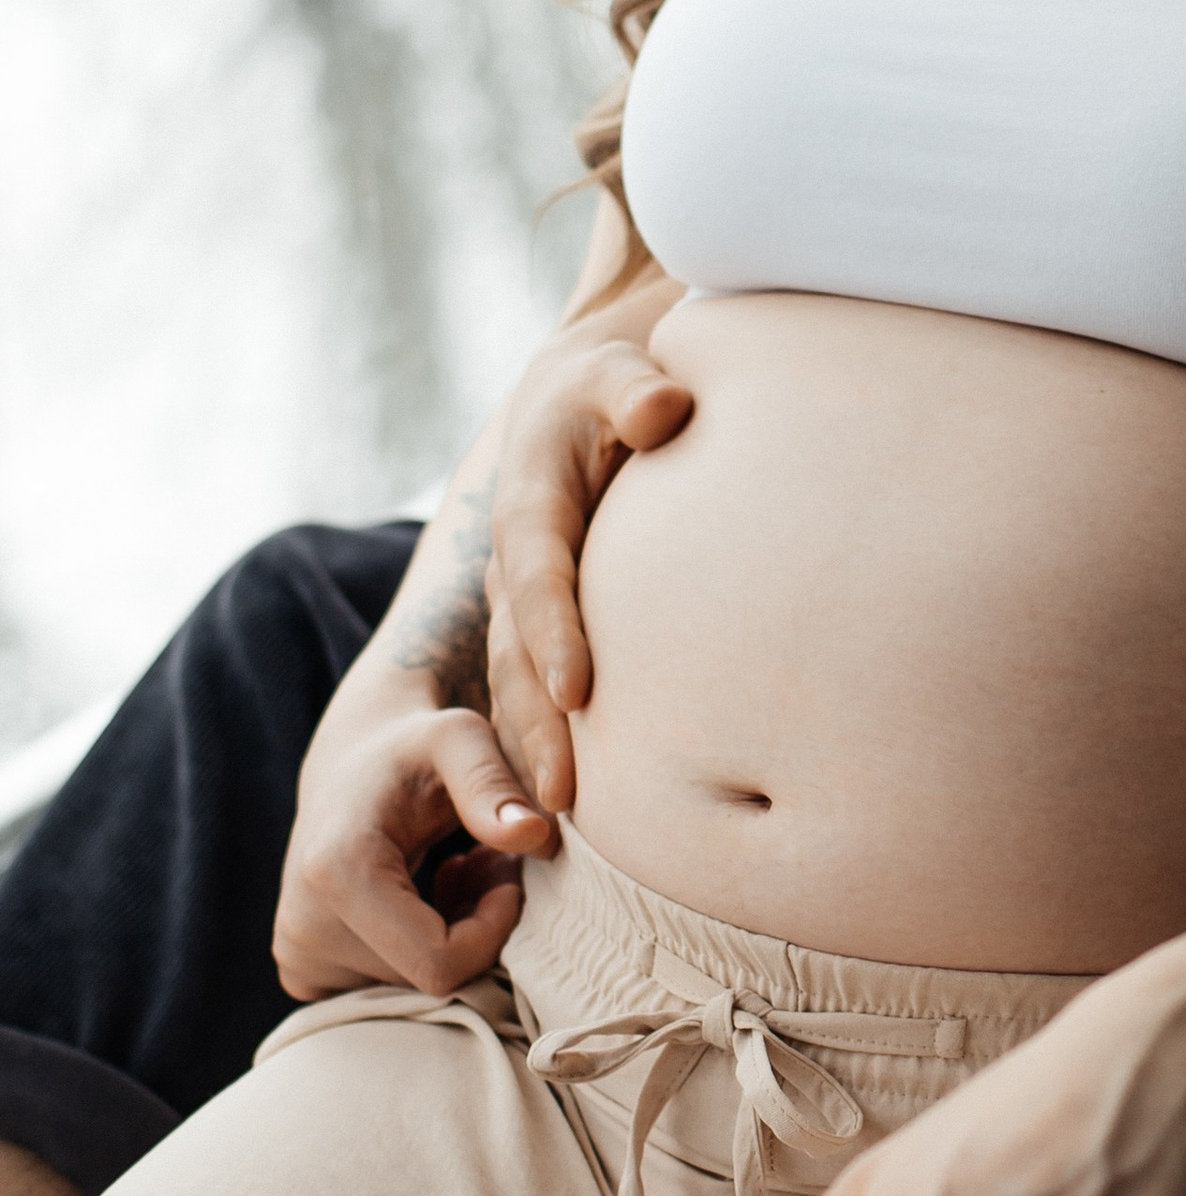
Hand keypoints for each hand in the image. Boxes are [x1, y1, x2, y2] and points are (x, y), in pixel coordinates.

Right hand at [273, 678, 553, 999]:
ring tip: (460, 869)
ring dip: (457, 935)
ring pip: (415, 985)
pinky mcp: (304, 972)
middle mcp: (302, 928)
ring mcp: (298, 957)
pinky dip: (425, 949)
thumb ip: (493, 783)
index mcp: (335, 873)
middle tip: (489, 861)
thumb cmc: (414, 746)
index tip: (508, 872)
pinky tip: (428, 895)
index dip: (494, 928)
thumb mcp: (459, 739)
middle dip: (478, 926)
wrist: (352, 765)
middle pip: (429, 978)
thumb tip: (537, 837)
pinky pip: (390, 988)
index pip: (440, 962)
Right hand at [485, 326, 692, 813]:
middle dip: (536, 725)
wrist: (576, 400)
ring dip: (531, 751)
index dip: (555, 629)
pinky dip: (540, 744)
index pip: (540, 571)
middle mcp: (512, 563)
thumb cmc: (611, 387)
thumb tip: (663, 407)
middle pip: (517, 652)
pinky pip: (529, 691)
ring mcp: (517, 602)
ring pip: (515, 685)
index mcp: (530, 503)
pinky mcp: (537, 627)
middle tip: (559, 799)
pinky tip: (568, 807)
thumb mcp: (617, 372)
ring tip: (554, 823)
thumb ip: (636, 389)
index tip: (579, 688)